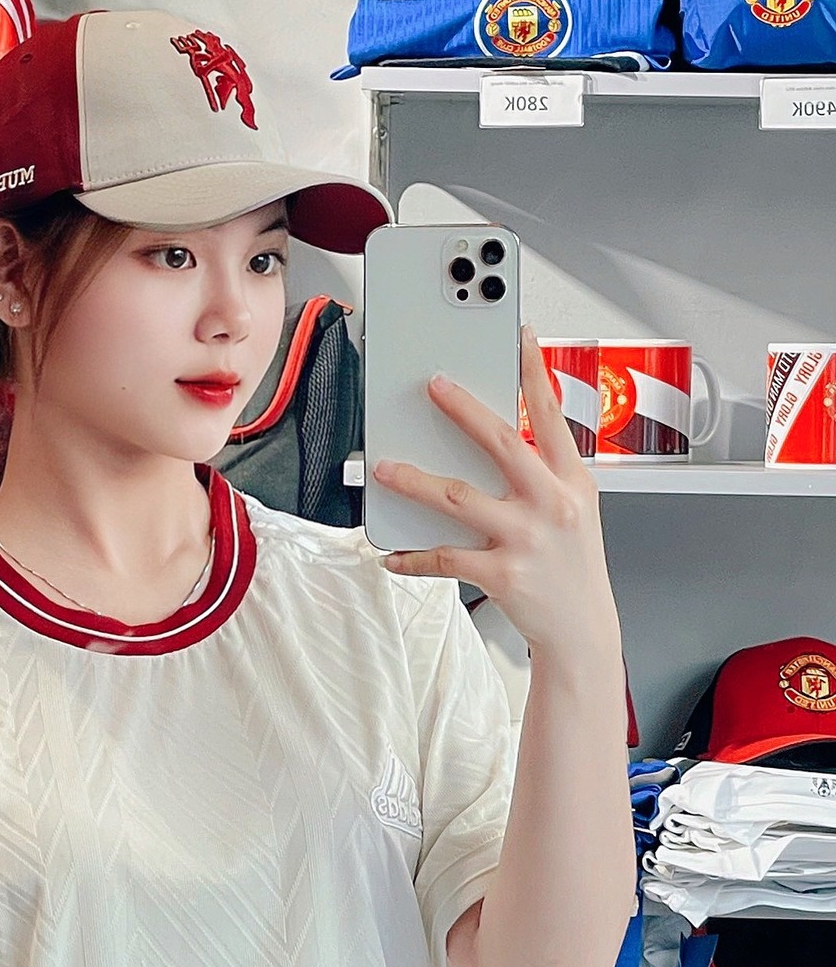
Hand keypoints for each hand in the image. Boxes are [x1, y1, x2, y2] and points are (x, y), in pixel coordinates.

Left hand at [372, 325, 621, 664]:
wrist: (582, 630)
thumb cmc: (571, 565)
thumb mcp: (574, 509)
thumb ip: (542, 473)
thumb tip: (492, 438)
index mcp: (572, 480)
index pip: (552, 414)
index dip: (535, 371)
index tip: (519, 336)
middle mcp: (553, 504)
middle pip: (501, 442)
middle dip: (463, 408)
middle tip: (432, 384)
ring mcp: (528, 539)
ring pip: (458, 498)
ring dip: (413, 481)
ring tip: (384, 468)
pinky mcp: (503, 574)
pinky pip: (445, 558)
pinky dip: (413, 558)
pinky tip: (391, 555)